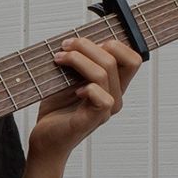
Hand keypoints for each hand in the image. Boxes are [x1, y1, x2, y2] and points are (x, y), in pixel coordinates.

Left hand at [27, 36, 141, 162]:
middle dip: (87, 45)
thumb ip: (81, 61)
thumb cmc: (57, 108)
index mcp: (113, 85)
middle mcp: (114, 96)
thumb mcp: (69, 77)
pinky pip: (101, 98)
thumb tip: (79, 40)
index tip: (85, 43)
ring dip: (77, 59)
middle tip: (65, 47)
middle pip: (117, 59)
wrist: (45, 137)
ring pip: (103, 73)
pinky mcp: (91, 120)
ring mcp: (105, 110)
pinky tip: (74, 90)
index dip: (114, 43)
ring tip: (59, 59)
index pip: (132, 58)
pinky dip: (87, 88)